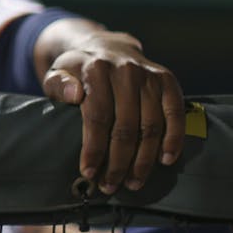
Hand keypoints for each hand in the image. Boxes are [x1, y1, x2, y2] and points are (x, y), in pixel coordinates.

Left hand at [41, 29, 184, 194]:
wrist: (106, 47)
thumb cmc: (78, 70)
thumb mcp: (58, 73)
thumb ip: (58, 84)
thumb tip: (73, 95)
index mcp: (96, 70)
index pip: (97, 117)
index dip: (94, 149)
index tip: (89, 173)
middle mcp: (125, 71)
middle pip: (125, 127)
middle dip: (118, 162)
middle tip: (111, 186)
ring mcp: (149, 75)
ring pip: (150, 126)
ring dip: (144, 159)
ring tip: (133, 182)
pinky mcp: (167, 80)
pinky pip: (175, 113)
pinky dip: (174, 139)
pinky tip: (165, 160)